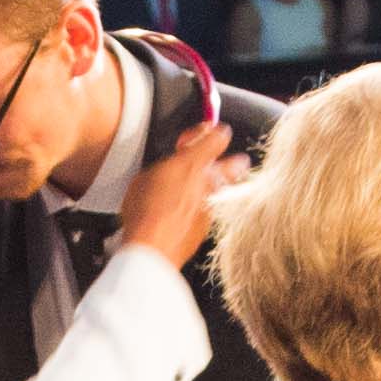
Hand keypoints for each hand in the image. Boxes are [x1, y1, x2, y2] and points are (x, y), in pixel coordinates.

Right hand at [112, 116, 241, 271]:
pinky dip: (203, 207)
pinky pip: (211, 209)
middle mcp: (209, 183)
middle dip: (231, 160)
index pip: (218, 137)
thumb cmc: (144, 213)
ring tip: (202, 187)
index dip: (212, 132)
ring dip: (217, 185)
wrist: (151, 248)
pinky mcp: (207, 226)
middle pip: (236, 164)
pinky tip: (188, 210)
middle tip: (221, 160)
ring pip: (225, 189)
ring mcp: (211, 206)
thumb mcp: (144, 177)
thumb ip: (163, 167)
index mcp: (193, 163)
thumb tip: (165, 169)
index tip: (205, 132)